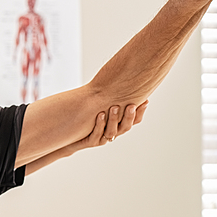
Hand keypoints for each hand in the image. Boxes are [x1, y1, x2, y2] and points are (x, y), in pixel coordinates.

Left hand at [23, 101, 146, 173]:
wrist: (70, 134)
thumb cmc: (87, 118)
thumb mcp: (100, 105)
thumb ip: (110, 96)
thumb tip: (122, 75)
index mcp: (119, 125)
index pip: (135, 120)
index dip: (141, 112)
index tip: (145, 100)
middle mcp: (113, 133)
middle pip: (126, 127)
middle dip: (130, 116)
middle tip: (132, 104)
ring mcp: (102, 139)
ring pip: (112, 132)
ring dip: (114, 119)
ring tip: (114, 107)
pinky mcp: (90, 142)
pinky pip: (97, 135)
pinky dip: (99, 125)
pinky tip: (100, 114)